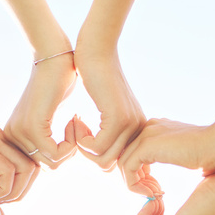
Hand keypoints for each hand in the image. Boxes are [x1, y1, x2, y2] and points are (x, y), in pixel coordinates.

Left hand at [3, 54, 77, 168]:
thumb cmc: (58, 83)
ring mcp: (20, 132)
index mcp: (14, 137)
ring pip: (53, 163)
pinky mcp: (33, 127)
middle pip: (48, 167)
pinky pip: (56, 154)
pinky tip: (73, 121)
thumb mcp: (49, 118)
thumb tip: (55, 162)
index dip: (64, 154)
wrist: (54, 56)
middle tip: (76, 129)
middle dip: (69, 154)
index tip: (73, 132)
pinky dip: (71, 144)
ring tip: (75, 125)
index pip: (42, 165)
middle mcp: (12, 137)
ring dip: (72, 148)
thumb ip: (47, 140)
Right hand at [73, 50, 145, 170]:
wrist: (96, 50)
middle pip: (109, 165)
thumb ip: (110, 132)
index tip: (81, 138)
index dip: (94, 156)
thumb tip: (103, 158)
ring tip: (76, 127)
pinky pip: (97, 147)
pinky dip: (81, 141)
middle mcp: (138, 129)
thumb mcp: (108, 109)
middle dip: (87, 155)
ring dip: (82, 148)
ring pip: (103, 160)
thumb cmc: (95, 76)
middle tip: (76, 134)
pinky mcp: (118, 118)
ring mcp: (130, 124)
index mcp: (137, 129)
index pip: (117, 163)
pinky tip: (76, 121)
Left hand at [118, 118, 214, 195]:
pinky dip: (135, 185)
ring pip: (124, 163)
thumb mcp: (188, 154)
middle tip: (154, 194)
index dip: (142, 174)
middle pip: (126, 157)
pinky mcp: (147, 145)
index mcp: (158, 128)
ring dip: (136, 184)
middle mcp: (149, 127)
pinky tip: (153, 193)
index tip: (157, 189)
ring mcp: (146, 134)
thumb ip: (177, 156)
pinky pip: (127, 168)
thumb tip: (179, 166)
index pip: (135, 152)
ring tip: (154, 196)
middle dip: (137, 180)